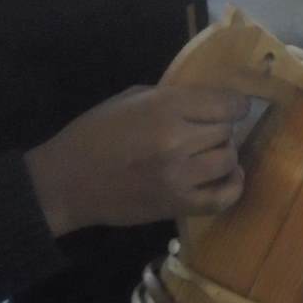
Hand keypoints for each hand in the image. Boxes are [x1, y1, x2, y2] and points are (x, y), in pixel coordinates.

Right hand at [25, 85, 248, 235]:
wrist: (68, 182)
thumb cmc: (94, 134)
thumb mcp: (130, 99)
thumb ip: (170, 97)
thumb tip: (205, 101)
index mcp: (164, 108)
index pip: (225, 103)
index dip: (234, 104)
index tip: (232, 107)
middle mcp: (177, 141)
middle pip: (226, 131)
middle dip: (221, 128)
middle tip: (206, 131)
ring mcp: (179, 176)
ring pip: (228, 160)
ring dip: (223, 154)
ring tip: (208, 152)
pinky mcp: (177, 205)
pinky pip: (222, 198)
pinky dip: (233, 186)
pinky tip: (228, 176)